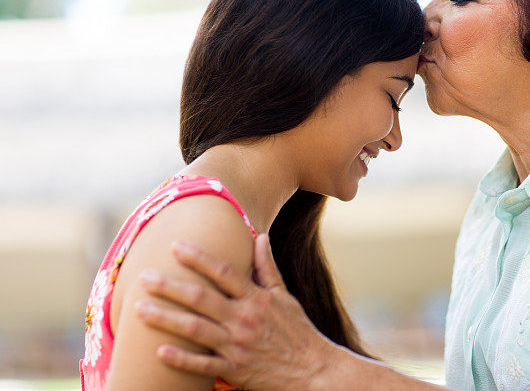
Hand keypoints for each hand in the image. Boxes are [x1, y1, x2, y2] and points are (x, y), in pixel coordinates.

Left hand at [136, 233, 341, 390]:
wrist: (313, 371)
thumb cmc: (297, 331)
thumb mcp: (285, 296)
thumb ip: (267, 267)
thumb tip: (260, 236)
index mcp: (256, 298)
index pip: (223, 272)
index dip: (198, 258)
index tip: (175, 246)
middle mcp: (244, 319)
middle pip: (201, 298)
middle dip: (170, 286)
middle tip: (144, 276)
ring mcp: (238, 346)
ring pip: (195, 329)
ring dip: (165, 318)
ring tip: (138, 309)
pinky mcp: (235, 370)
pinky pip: (203, 365)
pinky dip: (181, 359)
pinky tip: (159, 351)